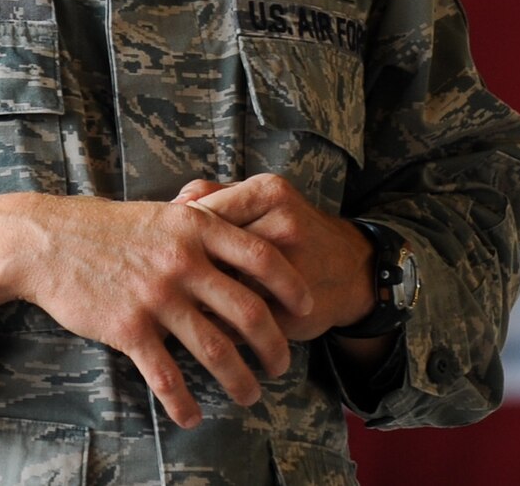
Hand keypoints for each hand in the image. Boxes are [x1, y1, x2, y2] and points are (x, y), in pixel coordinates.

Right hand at [0, 192, 314, 428]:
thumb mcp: (163, 213)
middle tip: (282, 364)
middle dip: (274, 345)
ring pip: (215, 349)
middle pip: (248, 311)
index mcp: (196, 228)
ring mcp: (156, 296)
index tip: (306, 306)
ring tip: (250, 397)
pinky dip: (183, 402)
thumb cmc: (108, 227)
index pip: (261, 256)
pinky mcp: (128, 328)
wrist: (48, 241)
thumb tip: (244, 240)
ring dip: (239, 381)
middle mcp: (183, 261)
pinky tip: (192, 417)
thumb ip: (203, 226)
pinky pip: (166, 375)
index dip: (291, 284)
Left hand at [170, 174, 375, 341]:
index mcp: (269, 193)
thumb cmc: (293, 233)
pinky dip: (216, 325)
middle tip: (167, 280)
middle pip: (209, 250)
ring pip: (220, 288)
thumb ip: (217, 194)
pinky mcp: (290, 311)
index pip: (203, 211)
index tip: (166, 248)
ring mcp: (289, 270)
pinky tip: (208, 323)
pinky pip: (235, 322)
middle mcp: (282, 225)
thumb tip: (171, 207)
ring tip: (182, 302)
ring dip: (195, 299)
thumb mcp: (263, 201)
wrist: (353, 271)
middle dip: (183, 270)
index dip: (177, 235)